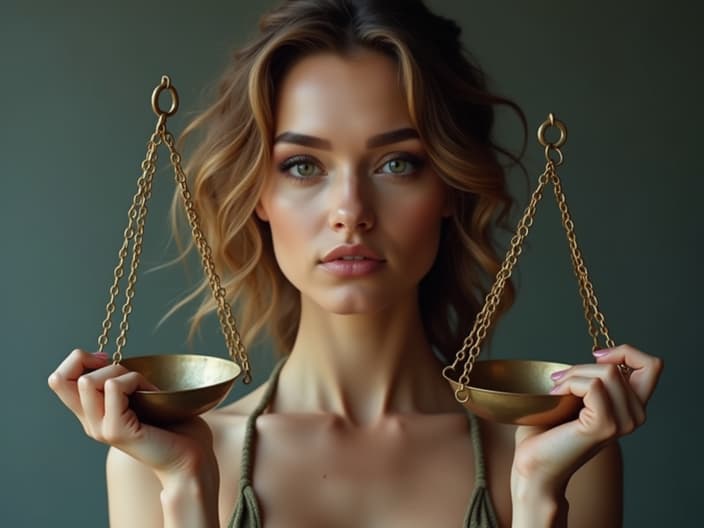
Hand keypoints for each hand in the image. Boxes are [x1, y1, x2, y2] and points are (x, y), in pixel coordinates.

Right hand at [48, 349, 217, 485]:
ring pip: (87, 380)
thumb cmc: (172, 423)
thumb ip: (117, 382)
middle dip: (86, 360)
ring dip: (119, 371)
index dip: (76, 361)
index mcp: (93, 413)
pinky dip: (135, 379)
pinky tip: (152, 394)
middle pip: (59, 379)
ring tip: (142, 386)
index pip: (58, 380)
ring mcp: (101, 428)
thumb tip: (103, 358)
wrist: (189, 457)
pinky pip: (115, 387)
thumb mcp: (138, 395)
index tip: (105, 359)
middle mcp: (91, 421)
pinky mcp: (116, 431)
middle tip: (118, 366)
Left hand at [511, 344, 662, 495]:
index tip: (596, 356)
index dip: (626, 351)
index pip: (651, 365)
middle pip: (622, 365)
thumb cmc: (548, 430)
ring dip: (573, 374)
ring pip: (608, 372)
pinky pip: (592, 385)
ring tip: (555, 390)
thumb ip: (596, 379)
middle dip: (585, 365)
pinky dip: (568, 384)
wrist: (534, 464)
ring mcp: (622, 422)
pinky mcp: (604, 426)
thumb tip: (603, 356)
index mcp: (631, 407)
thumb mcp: (576, 396)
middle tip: (559, 381)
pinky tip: (554, 397)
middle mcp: (635, 416)